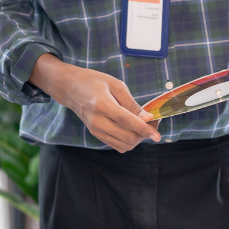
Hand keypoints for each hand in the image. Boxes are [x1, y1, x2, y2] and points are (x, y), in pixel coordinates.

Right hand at [30, 54, 159, 150]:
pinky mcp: (96, 135)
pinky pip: (118, 145)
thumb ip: (132, 104)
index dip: (145, 130)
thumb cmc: (94, 82)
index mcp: (103, 105)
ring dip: (138, 139)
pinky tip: (132, 129)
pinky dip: (129, 141)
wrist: (71, 89)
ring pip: (124, 145)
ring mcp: (96, 131)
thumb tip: (147, 118)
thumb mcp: (116, 85)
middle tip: (153, 122)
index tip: (157, 135)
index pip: (127, 122)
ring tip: (143, 125)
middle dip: (144, 134)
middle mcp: (98, 122)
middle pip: (127, 137)